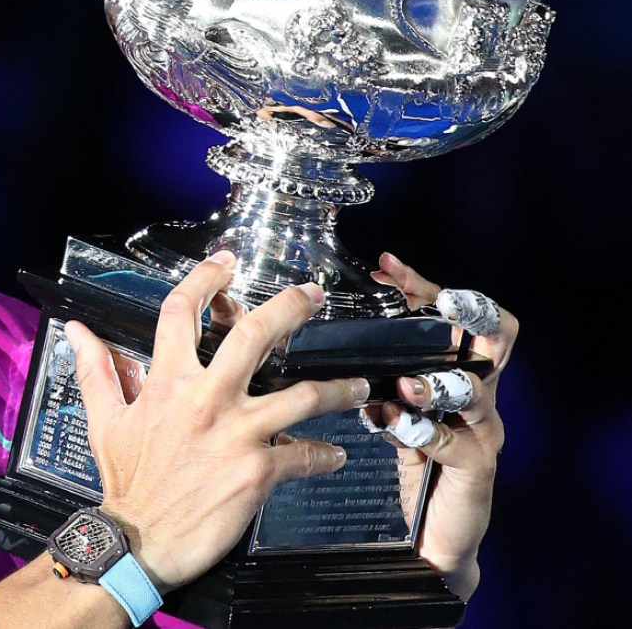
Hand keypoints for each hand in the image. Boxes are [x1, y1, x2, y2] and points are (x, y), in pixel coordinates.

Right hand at [65, 251, 369, 591]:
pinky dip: (323, 455)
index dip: (205, 280)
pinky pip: (304, 456)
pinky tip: (333, 454)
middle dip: (291, 308)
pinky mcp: (258, 472)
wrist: (138, 542)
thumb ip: (97, 371)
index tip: (226, 263)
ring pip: (302, 396)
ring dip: (337, 388)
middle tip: (314, 295)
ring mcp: (237, 434)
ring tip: (357, 385)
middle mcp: (206, 399)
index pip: (183, 313)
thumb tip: (77, 331)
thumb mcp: (104, 421)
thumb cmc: (124, 481)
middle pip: (256, 335)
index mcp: (167, 381)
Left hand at [370, 252, 516, 600]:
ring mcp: (482, 429)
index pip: (455, 314)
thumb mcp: (387, 409)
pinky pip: (454, 442)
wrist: (428, 541)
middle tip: (433, 302)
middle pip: (488, 336)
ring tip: (405, 382)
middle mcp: (476, 394)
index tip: (386, 267)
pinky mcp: (475, 467)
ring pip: (475, 388)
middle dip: (462, 312)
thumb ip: (372, 374)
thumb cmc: (406, 464)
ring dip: (437, 380)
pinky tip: (391, 425)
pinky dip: (421, 431)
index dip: (424, 287)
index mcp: (452, 373)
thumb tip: (320, 333)